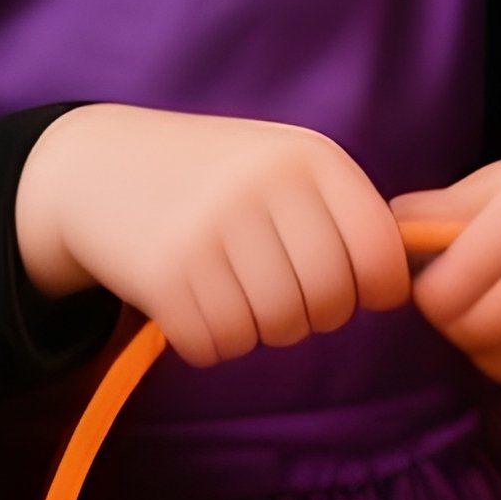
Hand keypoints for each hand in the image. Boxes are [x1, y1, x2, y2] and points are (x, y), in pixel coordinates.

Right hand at [15, 104, 409, 368]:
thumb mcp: (287, 167)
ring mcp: (213, 226)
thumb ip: (346, 213)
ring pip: (279, 326)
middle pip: (332, 299)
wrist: (96, 167)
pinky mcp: (164, 271)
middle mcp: (265, 185)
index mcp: (310, 157)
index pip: (379, 250)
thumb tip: (404, 282)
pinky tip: (198, 306)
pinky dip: (214, 341)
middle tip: (289, 295)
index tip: (365, 292)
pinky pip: (220, 342)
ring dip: (265, 329)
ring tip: (240, 294)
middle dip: (319, 313)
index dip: (383, 287)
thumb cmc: (218, 178)